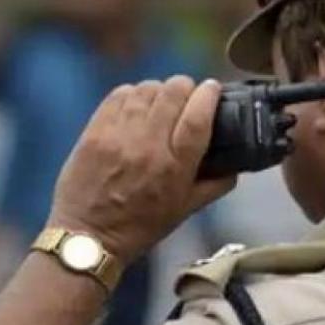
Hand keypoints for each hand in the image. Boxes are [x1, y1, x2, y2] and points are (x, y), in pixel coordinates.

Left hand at [46, 76, 235, 264]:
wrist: (88, 237)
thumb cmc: (141, 226)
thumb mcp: (185, 211)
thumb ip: (215, 186)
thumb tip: (236, 167)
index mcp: (175, 166)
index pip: (198, 115)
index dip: (209, 94)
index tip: (214, 88)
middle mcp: (148, 145)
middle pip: (173, 92)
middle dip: (186, 87)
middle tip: (187, 96)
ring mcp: (118, 135)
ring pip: (147, 89)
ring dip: (160, 90)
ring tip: (161, 101)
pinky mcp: (95, 131)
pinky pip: (119, 95)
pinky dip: (133, 94)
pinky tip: (137, 105)